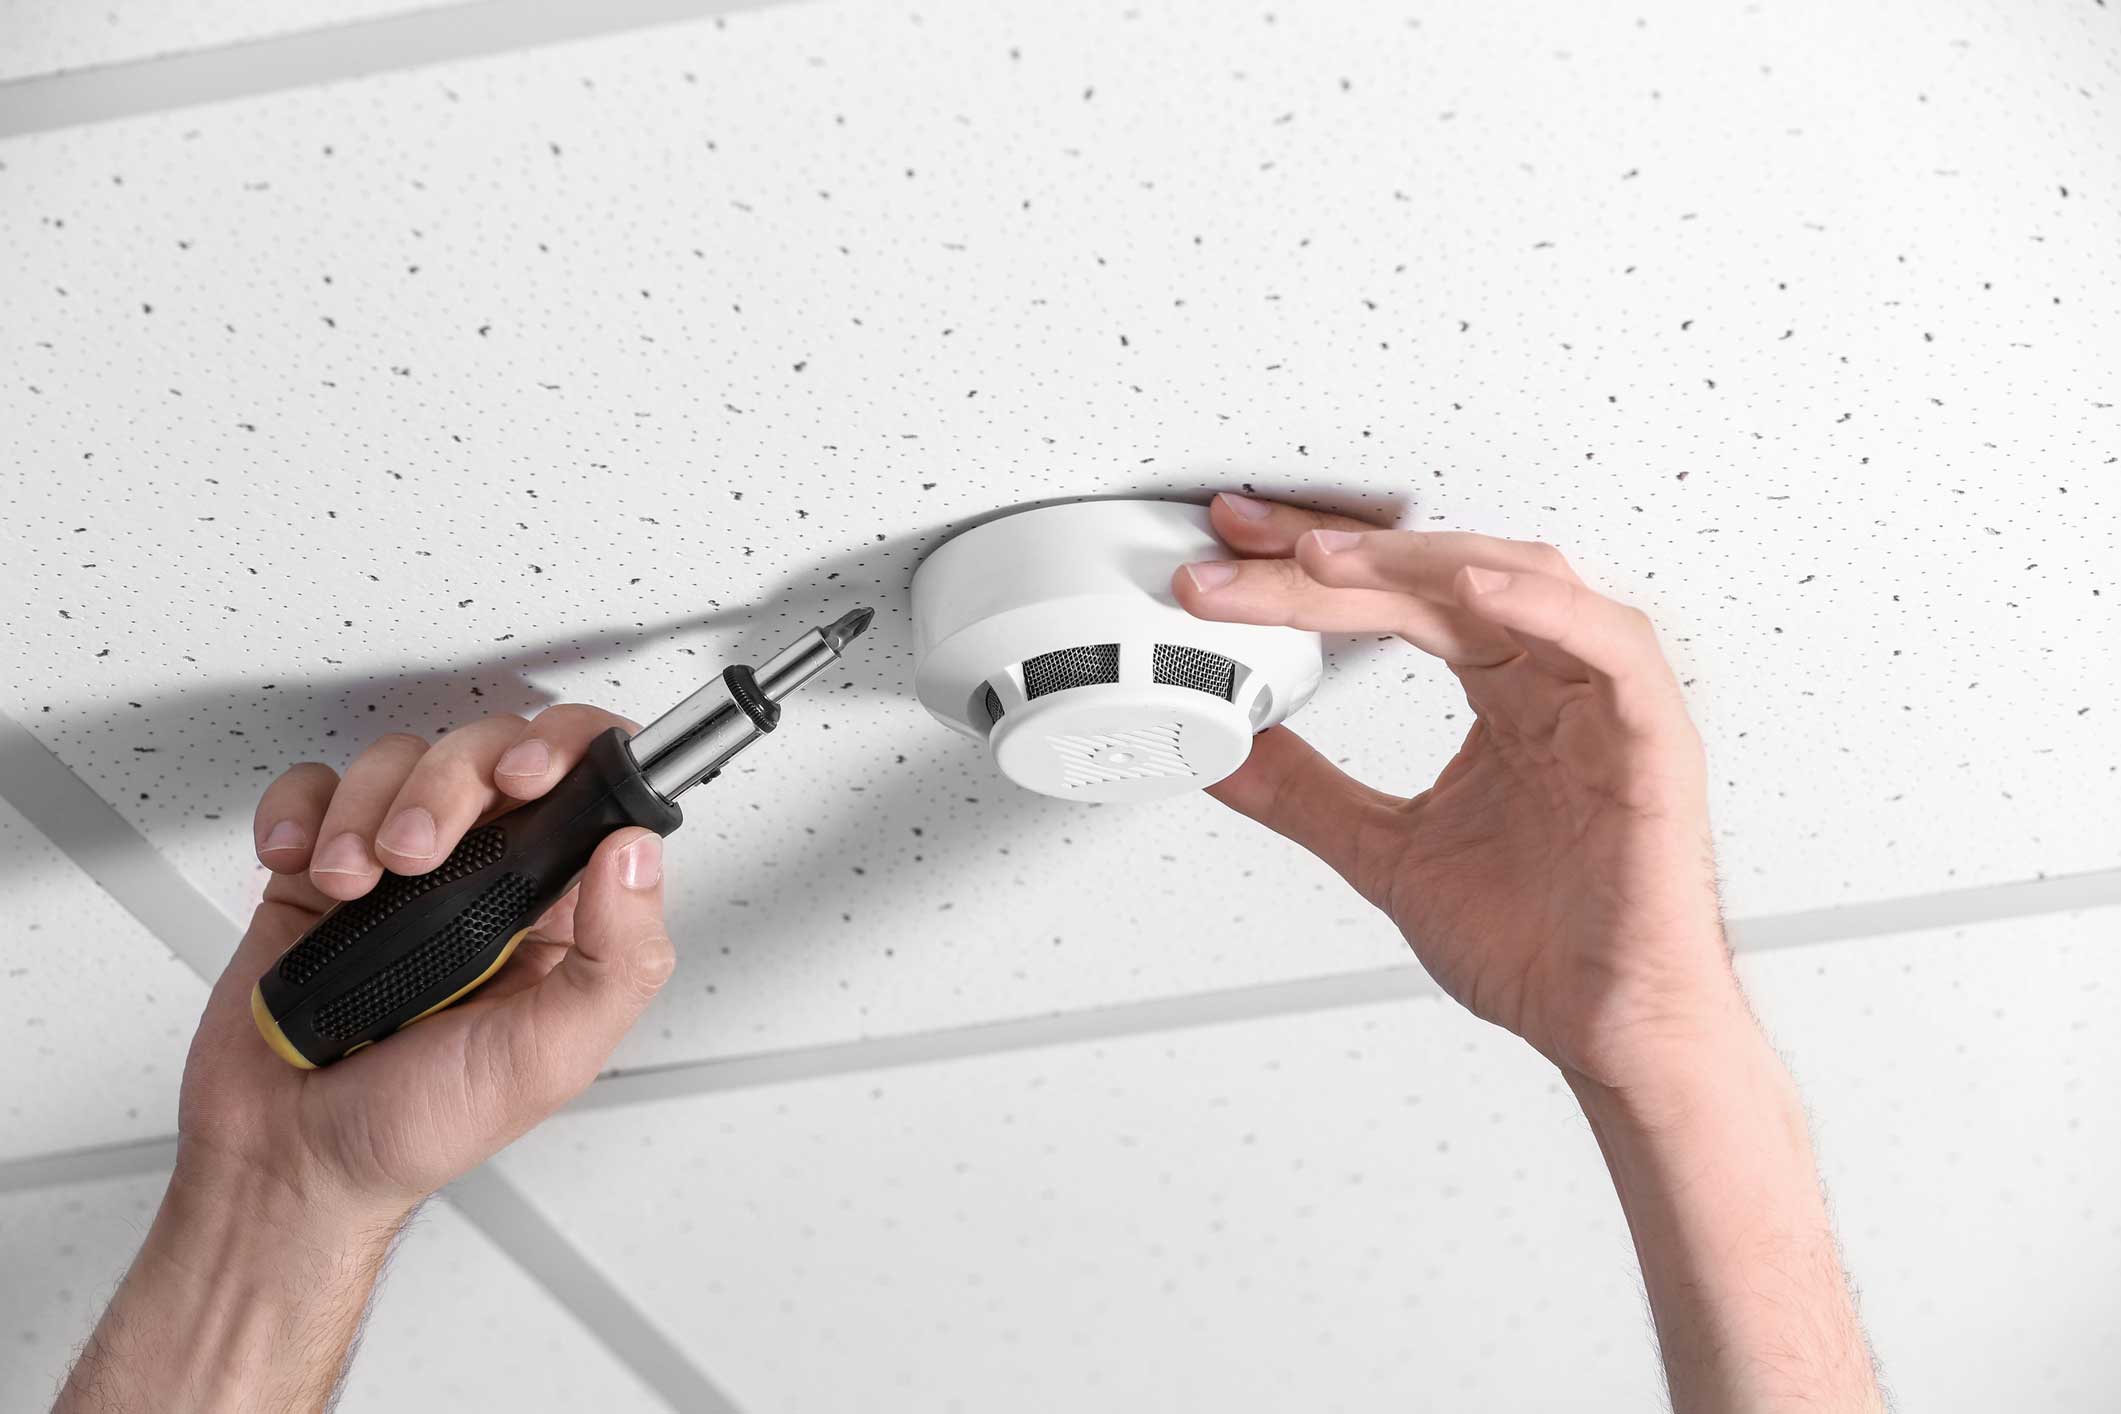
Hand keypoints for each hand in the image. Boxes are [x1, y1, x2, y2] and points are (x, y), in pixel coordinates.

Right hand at [182, 704, 675, 1219]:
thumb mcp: (550, 1056)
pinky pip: (318, 789)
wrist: (291, 1160)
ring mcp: (407, 867)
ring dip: (374, 805)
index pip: (594, 788)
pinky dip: (305, 810)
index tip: (532, 775)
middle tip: (423, 852)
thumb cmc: (423, 1125)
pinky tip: (304, 863)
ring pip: (404, 760)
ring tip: (358, 882)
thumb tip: (638, 853)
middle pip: (493, 750)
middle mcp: (493, 878)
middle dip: (453, 781)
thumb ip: (617, 958)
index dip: (572, 752)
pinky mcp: (326, 870)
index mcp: (564, 911)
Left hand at [1175, 493, 1735, 1096]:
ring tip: (1325, 560)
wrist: (1612, 1028)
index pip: (1399, 602)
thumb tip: (1222, 753)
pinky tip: (1472, 586)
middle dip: (1336, 557)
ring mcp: (1604, 703)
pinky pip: (1608, 646)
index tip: (1230, 553)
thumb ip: (1306, 793)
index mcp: (1502, 696)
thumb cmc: (1540, 945)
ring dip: (1417, 564)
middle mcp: (1552, 682)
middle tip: (1245, 546)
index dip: (1313, 571)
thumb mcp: (1386, 851)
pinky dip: (1544, 606)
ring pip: (1516, 583)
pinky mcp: (1651, 738)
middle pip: (1439, 582)